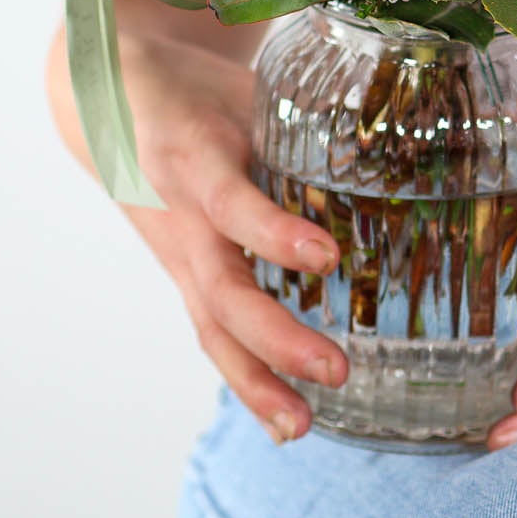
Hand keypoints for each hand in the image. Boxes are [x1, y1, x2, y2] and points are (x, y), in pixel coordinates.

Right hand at [115, 29, 346, 444]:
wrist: (107, 100)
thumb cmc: (197, 93)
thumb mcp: (247, 90)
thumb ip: (311, 119)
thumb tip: (409, 132)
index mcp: (196, 160)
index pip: (233, 205)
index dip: (274, 234)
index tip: (326, 258)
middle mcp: (182, 218)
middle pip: (222, 291)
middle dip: (276, 337)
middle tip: (337, 371)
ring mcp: (179, 255)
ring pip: (212, 328)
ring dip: (256, 381)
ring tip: (302, 427)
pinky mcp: (185, 277)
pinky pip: (213, 334)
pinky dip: (248, 379)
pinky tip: (288, 422)